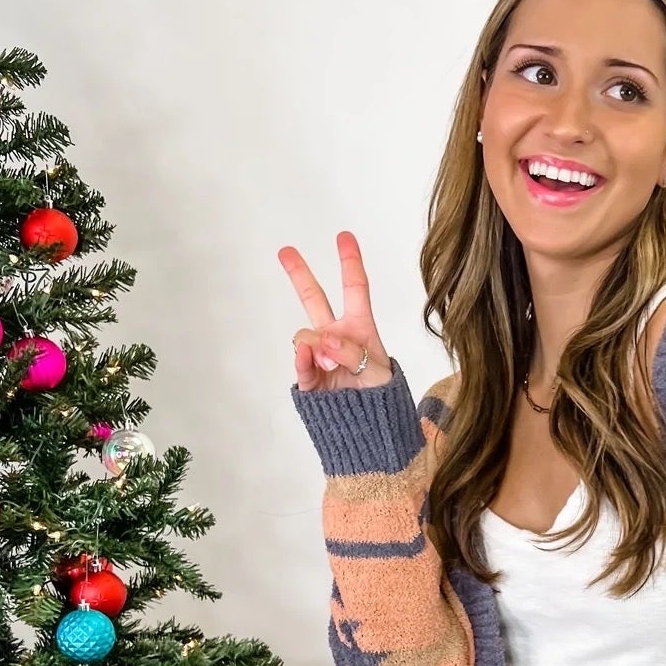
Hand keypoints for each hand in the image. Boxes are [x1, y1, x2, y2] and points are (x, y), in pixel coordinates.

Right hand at [279, 230, 393, 390]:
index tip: (344, 237)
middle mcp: (337, 336)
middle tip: (285, 251)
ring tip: (333, 366)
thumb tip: (324, 341)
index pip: (355, 289)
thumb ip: (353, 354)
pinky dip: (304, 359)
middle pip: (314, 299)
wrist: (368, 428)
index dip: (350, 262)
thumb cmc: (380, 398)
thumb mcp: (378, 373)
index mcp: (360, 328)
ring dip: (318, 347)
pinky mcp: (308, 376)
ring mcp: (320, 354)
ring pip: (306, 335)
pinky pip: (300, 361)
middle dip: (299, 274)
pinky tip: (308, 358)